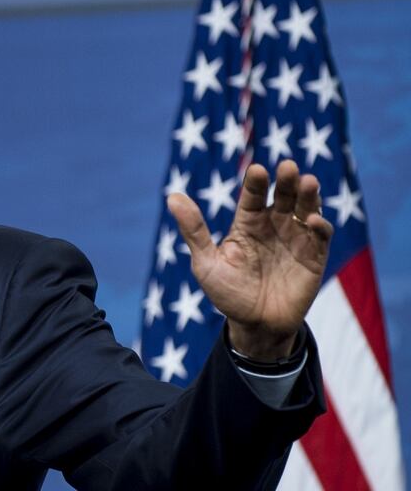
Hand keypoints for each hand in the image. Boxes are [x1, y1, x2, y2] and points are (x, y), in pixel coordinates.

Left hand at [168, 160, 333, 360]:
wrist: (255, 326)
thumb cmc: (227, 292)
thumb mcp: (206, 262)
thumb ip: (194, 230)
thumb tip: (172, 196)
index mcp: (247, 223)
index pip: (252, 196)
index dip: (255, 183)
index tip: (257, 170)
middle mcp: (273, 225)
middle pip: (283, 195)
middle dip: (286, 180)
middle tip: (287, 167)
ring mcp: (295, 239)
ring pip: (305, 209)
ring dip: (308, 195)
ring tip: (308, 182)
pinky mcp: (314, 256)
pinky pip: (320, 236)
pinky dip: (320, 225)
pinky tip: (312, 221)